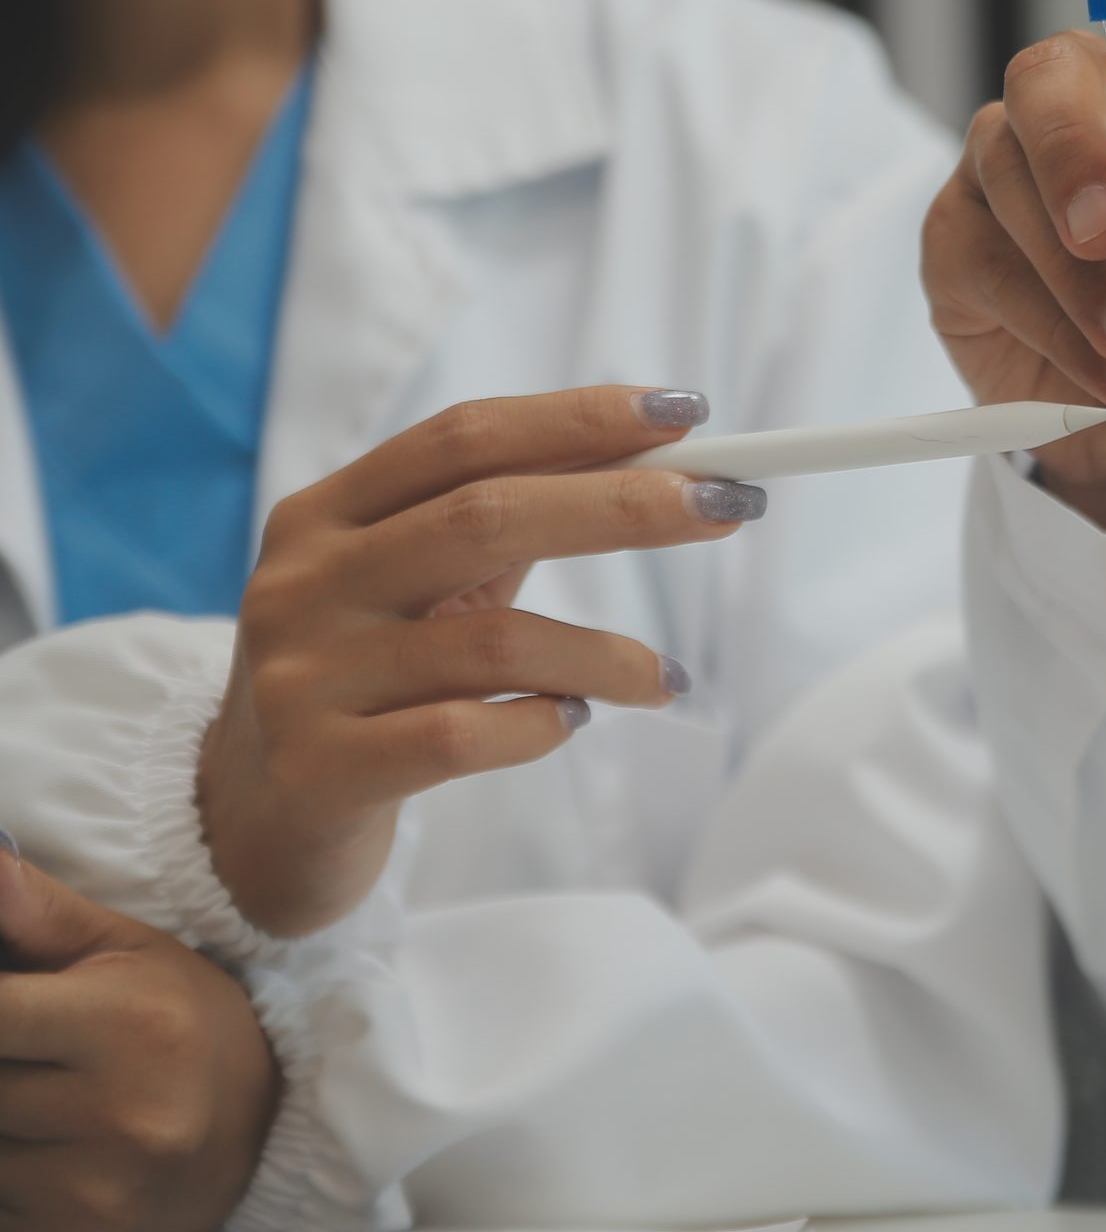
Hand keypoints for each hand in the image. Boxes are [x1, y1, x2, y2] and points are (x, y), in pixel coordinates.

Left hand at [0, 837, 277, 1231]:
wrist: (263, 1133)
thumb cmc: (189, 1026)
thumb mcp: (132, 952)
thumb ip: (42, 913)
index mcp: (130, 1027)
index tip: (11, 1011)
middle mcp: (120, 1115)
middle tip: (34, 1057)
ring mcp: (94, 1191)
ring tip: (42, 1099)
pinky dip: (4, 1179)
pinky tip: (44, 1154)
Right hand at [199, 386, 763, 937]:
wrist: (251, 817)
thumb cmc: (365, 682)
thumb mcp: (411, 588)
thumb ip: (501, 527)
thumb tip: (658, 467)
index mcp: (324, 515)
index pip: (464, 437)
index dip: (577, 418)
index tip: (684, 413)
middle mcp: (304, 582)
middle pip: (486, 515)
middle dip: (624, 504)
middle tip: (727, 506)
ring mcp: (305, 676)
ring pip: (494, 642)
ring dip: (607, 654)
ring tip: (661, 677)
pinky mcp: (320, 770)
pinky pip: (463, 736)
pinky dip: (540, 725)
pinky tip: (568, 724)